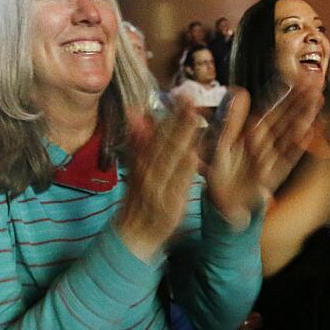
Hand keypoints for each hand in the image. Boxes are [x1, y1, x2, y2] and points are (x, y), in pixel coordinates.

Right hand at [116, 100, 200, 260]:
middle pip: (164, 141)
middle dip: (177, 119)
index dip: (169, 113)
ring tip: (194, 118)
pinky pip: (177, 184)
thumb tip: (136, 113)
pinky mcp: (168, 204)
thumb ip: (139, 141)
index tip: (181, 94)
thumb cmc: (140, 199)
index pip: (157, 132)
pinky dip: (184, 170)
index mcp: (142, 160)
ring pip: (170, 159)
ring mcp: (158, 187)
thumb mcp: (136, 169)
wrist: (134, 235)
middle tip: (190, 99)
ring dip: (181, 138)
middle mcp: (148, 171)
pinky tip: (193, 156)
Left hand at [204, 82, 321, 228]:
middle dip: (301, 99)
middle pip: (286, 117)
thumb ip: (231, 120)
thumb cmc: (219, 173)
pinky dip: (297, 146)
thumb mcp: (221, 143)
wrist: (221, 203)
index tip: (299, 76)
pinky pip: (288, 158)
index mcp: (253, 132)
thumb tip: (240, 92)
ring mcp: (272, 158)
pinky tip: (310, 131)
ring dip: (304, 116)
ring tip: (316, 99)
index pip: (273, 107)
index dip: (286, 92)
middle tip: (316, 80)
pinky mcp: (275, 175)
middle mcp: (266, 142)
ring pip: (290, 133)